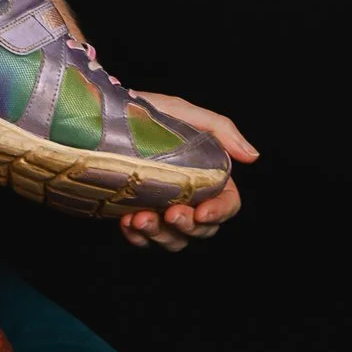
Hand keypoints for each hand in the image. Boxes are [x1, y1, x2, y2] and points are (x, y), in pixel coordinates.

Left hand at [117, 94, 258, 252]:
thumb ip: (221, 130)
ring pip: (175, 240)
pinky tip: (126, 223)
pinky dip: (138, 237)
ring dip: (160, 235)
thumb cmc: (144, 111)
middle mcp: (188, 196)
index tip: (201, 212)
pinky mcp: (136, 216)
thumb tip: (253, 156)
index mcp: (207, 174)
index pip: (227, 204)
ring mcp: (162, 209)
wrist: (98, 117)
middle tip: (169, 214)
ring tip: (140, 218)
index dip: (219, 212)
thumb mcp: (182, 112)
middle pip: (203, 229)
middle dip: (188, 227)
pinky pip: (143, 240)